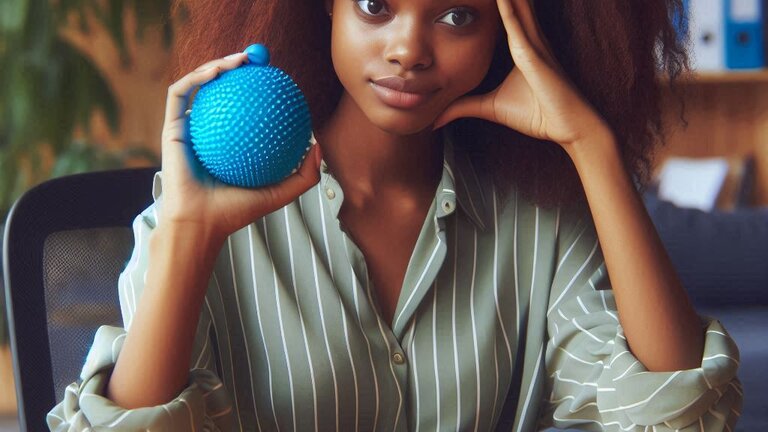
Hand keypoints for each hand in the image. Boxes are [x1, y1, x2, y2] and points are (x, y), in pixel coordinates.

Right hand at [160, 52, 322, 243]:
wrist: (202, 223)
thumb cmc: (237, 212)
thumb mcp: (281, 192)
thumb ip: (305, 173)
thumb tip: (319, 144)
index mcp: (229, 143)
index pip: (245, 108)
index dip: (258, 87)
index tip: (276, 77)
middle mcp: (208, 132)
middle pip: (222, 91)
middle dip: (238, 66)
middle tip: (258, 59)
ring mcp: (188, 129)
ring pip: (200, 85)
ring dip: (218, 64)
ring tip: (240, 59)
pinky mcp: (171, 128)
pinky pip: (182, 95)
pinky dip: (198, 77)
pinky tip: (218, 71)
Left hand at [433, 0, 612, 148]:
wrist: (568, 127)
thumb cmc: (537, 115)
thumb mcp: (490, 108)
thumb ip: (464, 107)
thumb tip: (435, 119)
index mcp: (521, 45)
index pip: (503, 12)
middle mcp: (528, 38)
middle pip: (510, 3)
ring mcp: (531, 42)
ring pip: (514, 6)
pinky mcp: (532, 53)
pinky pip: (515, 23)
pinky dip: (506, 6)